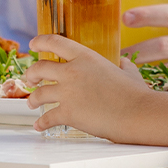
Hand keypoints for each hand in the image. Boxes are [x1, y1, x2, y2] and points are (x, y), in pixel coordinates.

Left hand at [24, 35, 154, 140]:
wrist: (137, 114)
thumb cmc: (136, 93)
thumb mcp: (128, 71)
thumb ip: (121, 64)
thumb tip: (122, 62)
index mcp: (86, 57)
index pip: (55, 42)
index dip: (40, 42)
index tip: (33, 44)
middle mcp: (72, 72)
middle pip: (40, 68)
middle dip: (31, 73)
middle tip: (30, 78)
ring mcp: (68, 93)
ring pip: (39, 94)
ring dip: (32, 99)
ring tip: (31, 103)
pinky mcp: (68, 113)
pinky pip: (47, 118)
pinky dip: (41, 123)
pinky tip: (39, 126)